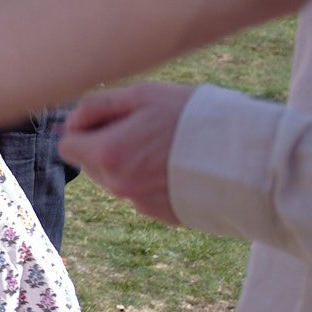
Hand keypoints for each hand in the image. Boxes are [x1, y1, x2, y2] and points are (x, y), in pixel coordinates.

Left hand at [58, 83, 193, 225]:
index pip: (68, 146)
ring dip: (129, 163)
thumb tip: (65, 124)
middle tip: (143, 128)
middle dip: (106, 146)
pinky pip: (144, 193)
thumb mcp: (141, 96)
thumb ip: (95, 108)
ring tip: (167, 145)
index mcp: (108, 154)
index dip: (83, 130)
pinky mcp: (164, 215)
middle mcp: (119, 185)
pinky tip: (179, 164)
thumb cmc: (192, 118)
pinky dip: (152, 180)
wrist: (247, 157)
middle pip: (92, 164)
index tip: (106, 120)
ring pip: (118, 179)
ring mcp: (141, 204)